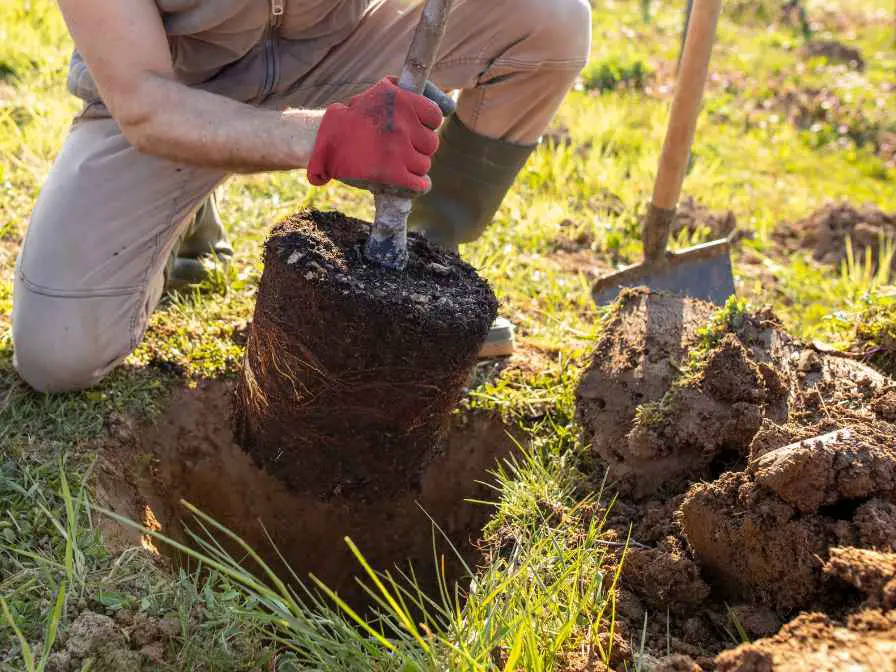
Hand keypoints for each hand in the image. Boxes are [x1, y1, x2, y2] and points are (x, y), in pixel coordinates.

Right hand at [307, 77, 443, 193]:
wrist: (321, 140)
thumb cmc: (353, 117)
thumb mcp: (380, 91)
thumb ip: (411, 93)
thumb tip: (449, 106)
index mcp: (401, 99)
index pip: (435, 116)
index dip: (427, 125)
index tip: (416, 129)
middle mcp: (402, 122)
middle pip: (431, 143)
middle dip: (419, 148)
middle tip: (403, 150)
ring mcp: (398, 148)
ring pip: (425, 164)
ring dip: (415, 167)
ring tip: (399, 165)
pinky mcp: (392, 172)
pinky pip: (419, 183)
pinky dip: (418, 186)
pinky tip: (412, 184)